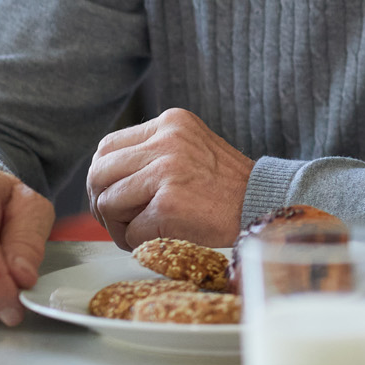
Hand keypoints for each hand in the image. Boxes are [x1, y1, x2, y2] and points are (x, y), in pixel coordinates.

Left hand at [86, 108, 251, 249]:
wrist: (265, 207)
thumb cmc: (227, 187)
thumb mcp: (191, 149)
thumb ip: (153, 153)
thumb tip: (103, 178)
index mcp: (172, 122)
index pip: (108, 146)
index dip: (104, 177)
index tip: (114, 196)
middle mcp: (167, 141)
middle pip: (99, 172)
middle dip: (102, 202)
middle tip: (120, 220)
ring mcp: (167, 172)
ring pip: (107, 202)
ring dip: (119, 225)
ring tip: (142, 230)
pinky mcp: (169, 205)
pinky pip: (129, 231)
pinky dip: (138, 242)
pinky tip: (160, 239)